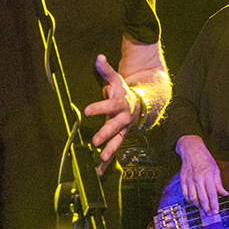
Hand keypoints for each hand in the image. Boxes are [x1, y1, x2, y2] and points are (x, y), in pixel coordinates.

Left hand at [83, 54, 138, 173]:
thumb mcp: (116, 79)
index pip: (110, 105)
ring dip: (109, 150)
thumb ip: (106, 70)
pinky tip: (99, 171)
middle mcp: (123, 118)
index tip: (88, 110)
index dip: (99, 107)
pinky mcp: (120, 138)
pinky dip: (107, 161)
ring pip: (117, 141)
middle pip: (114, 126)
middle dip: (106, 133)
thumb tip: (99, 57)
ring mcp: (123, 130)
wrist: (141, 105)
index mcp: (120, 103)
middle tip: (95, 140)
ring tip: (101, 159)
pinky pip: (114, 150)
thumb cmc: (123, 92)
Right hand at [176, 135, 227, 214]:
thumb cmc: (205, 159)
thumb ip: (219, 183)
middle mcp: (198, 179)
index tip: (216, 212)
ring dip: (198, 206)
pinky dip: (190, 200)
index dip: (214, 205)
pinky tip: (194, 202)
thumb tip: (224, 194)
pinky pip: (185, 194)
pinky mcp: (183, 180)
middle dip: (206, 209)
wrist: (192, 150)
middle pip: (202, 198)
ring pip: (193, 198)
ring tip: (203, 209)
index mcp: (208, 176)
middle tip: (209, 214)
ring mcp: (189, 180)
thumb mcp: (216, 169)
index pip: (212, 194)